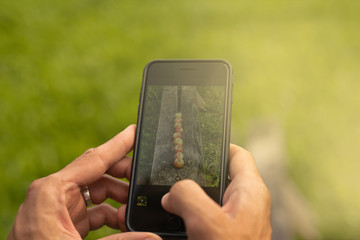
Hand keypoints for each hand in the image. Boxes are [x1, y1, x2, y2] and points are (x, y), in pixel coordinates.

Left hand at [8, 125, 160, 239]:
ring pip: (97, 191)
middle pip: (97, 172)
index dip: (119, 144)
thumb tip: (152, 236)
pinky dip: (110, 214)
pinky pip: (92, 209)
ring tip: (135, 211)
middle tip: (146, 179)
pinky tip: (124, 223)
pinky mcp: (63, 222)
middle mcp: (54, 194)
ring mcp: (59, 208)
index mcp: (51, 191)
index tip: (136, 131)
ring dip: (119, 198)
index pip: (94, 159)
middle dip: (124, 175)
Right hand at [161, 144, 271, 239]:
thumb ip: (187, 197)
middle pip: (219, 176)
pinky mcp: (227, 234)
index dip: (218, 145)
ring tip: (171, 200)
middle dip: (195, 175)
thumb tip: (173, 193)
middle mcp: (246, 204)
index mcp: (250, 191)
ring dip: (190, 199)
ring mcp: (236, 221)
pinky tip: (176, 223)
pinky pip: (205, 217)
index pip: (238, 154)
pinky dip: (190, 217)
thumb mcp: (206, 222)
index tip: (197, 143)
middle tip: (174, 173)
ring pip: (209, 199)